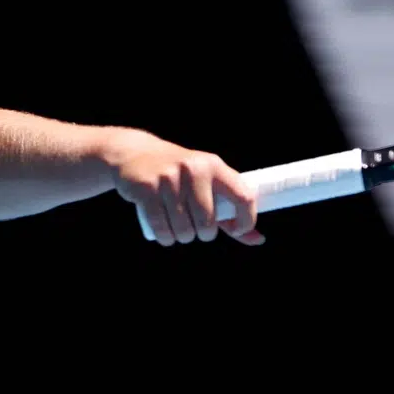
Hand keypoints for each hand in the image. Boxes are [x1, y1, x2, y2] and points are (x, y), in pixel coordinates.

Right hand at [112, 134, 263, 246]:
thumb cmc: (179, 175)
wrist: (135, 154)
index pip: (243, 196)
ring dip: (182, 238)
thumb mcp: (206, 184)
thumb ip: (231, 211)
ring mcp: (169, 178)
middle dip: (203, 235)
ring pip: (184, 228)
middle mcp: (194, 169)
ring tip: (178, 231)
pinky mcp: (147, 188)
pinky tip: (166, 236)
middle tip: (196, 231)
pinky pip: (161, 226)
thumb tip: (258, 239)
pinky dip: (165, 238)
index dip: (246, 221)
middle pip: (208, 222)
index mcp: (214, 166)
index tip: (237, 230)